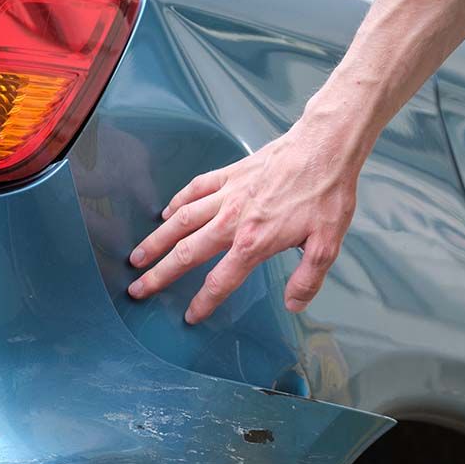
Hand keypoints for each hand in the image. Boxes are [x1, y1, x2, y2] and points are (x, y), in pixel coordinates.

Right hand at [127, 118, 362, 323]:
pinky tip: (166, 212)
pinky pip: (195, 189)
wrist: (324, 147)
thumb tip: (293, 304)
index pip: (221, 281)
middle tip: (138, 288)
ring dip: (156, 240)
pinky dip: (177, 201)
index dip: (204, 302)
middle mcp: (232, 220)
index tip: (190, 316)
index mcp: (254, 242)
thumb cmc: (327, 194)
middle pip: (187, 253)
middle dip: (160, 274)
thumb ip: (307, 279)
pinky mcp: (230, 174)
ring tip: (137, 256)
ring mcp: (228, 194)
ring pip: (181, 221)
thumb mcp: (326, 245)